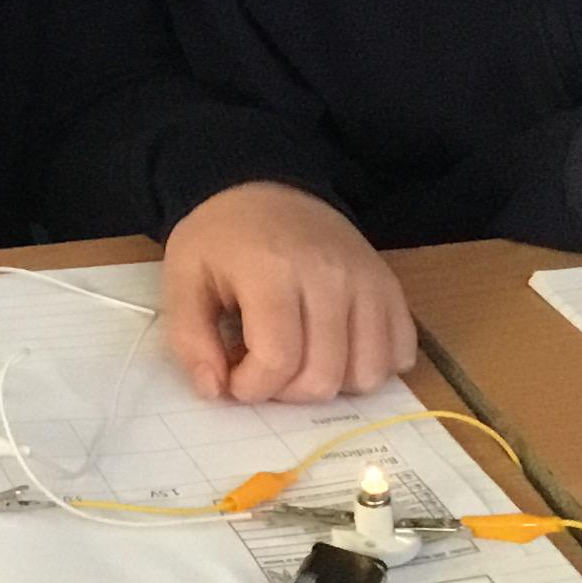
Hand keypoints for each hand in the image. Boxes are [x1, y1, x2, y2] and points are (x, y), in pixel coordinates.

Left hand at [162, 180, 416, 403]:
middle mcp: (330, 276)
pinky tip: (336, 351)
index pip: (278, 360)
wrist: (268, 191)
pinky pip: (399, 355)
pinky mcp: (391, 287)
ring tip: (299, 358)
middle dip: (285, 392)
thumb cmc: (222, 238)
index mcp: (273, 271)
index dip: (251, 387)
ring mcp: (368, 282)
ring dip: (329, 384)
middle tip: (263, 366)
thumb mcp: (182, 278)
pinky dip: (370, 367)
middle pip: (323, 377)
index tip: (234, 376)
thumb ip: (190, 339)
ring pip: (367, 375)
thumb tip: (216, 391)